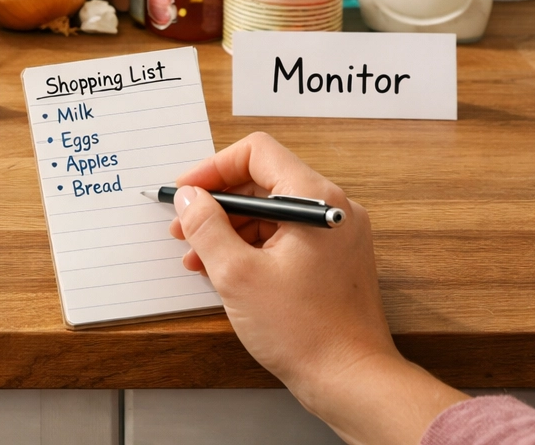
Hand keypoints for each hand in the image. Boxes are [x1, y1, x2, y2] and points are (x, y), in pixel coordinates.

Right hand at [170, 132, 463, 444]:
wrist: (350, 380)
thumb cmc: (305, 332)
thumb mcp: (237, 275)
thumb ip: (206, 227)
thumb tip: (188, 198)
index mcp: (316, 200)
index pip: (257, 153)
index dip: (214, 168)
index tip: (187, 192)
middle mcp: (332, 209)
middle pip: (263, 181)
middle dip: (217, 202)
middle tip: (184, 226)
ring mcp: (336, 235)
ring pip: (271, 211)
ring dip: (230, 227)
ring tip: (197, 256)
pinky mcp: (332, 258)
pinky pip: (284, 235)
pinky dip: (251, 246)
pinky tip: (222, 269)